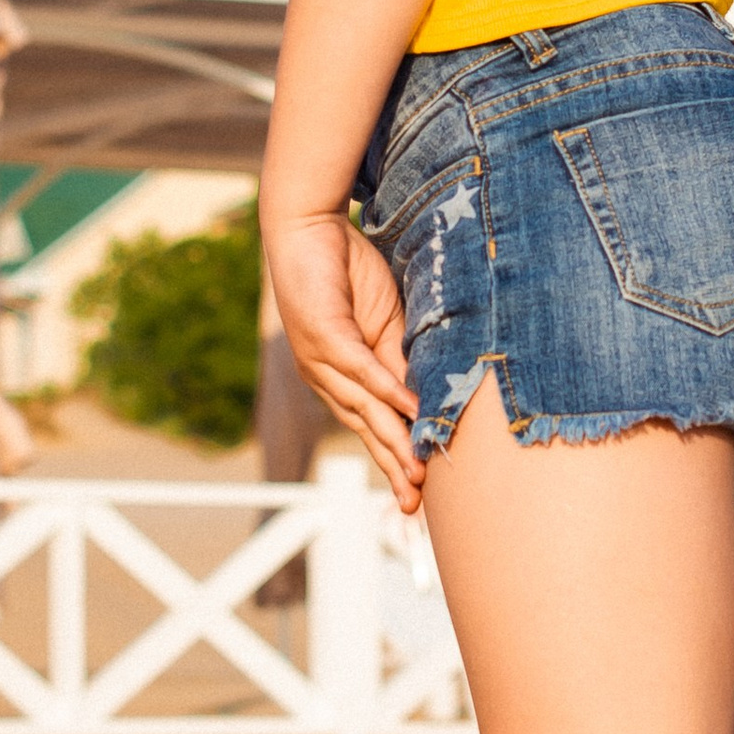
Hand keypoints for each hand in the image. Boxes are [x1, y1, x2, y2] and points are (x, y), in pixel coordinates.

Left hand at [265, 209, 423, 513]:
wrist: (306, 227)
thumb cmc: (344, 271)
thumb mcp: (384, 322)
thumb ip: (402, 358)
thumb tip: (427, 395)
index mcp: (337, 377)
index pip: (369, 427)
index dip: (393, 460)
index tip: (415, 494)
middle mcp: (324, 377)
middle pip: (365, 430)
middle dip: (391, 468)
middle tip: (413, 506)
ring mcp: (320, 359)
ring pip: (363, 408)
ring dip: (392, 441)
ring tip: (416, 472)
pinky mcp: (324, 334)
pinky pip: (361, 368)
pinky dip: (386, 391)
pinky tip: (408, 412)